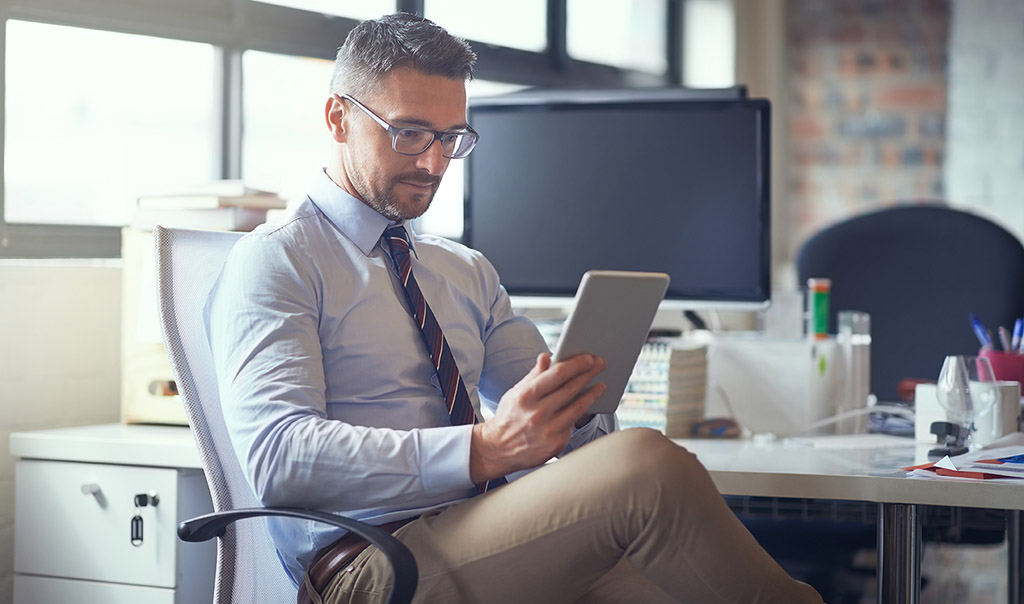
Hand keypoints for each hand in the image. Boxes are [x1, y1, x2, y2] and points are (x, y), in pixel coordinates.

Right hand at [470, 353, 605, 482]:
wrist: (498, 449)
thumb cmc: (509, 416)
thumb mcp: (515, 392)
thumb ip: (533, 375)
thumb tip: (547, 356)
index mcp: (526, 396)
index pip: (557, 375)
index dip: (576, 364)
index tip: (588, 358)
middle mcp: (537, 413)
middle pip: (570, 389)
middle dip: (589, 374)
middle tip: (601, 364)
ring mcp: (548, 431)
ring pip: (577, 408)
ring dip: (592, 394)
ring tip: (601, 385)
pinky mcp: (555, 445)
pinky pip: (572, 425)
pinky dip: (579, 414)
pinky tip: (586, 405)